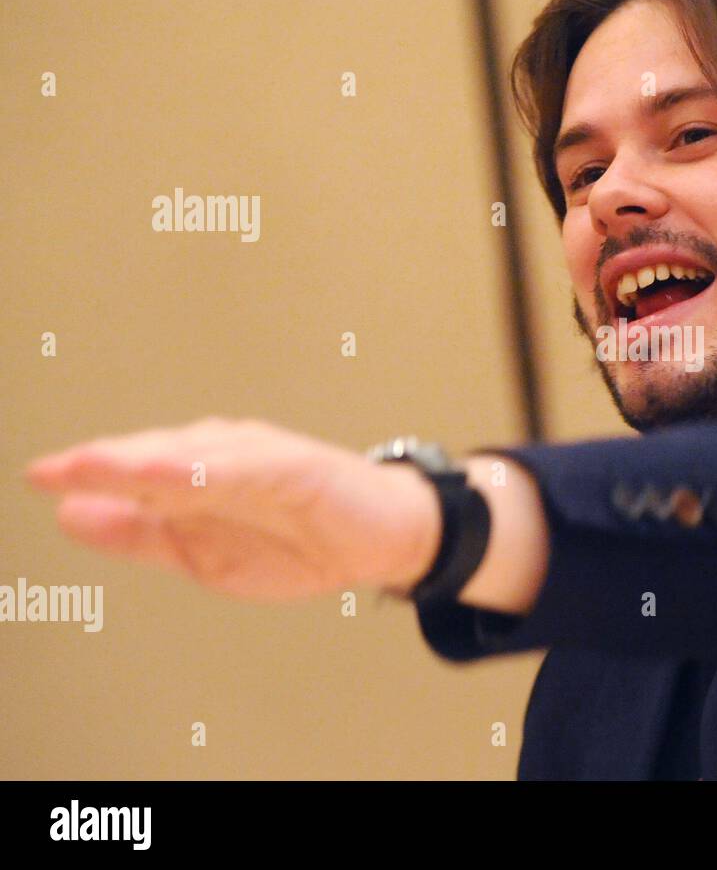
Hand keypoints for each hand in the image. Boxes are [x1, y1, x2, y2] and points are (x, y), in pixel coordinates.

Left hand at [23, 417, 439, 599]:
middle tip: (58, 469)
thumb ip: (139, 534)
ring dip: (148, 460)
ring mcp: (259, 456)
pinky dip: (214, 469)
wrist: (382, 536)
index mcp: (193, 476)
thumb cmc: (301, 540)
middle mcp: (220, 455)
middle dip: (105, 462)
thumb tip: (69, 514)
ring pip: (195, 455)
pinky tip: (182, 474)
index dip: (86, 474)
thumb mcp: (204, 555)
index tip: (40, 476)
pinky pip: (251, 467)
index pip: (131, 473)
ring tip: (103, 466)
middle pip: (154, 456)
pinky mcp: (298, 464)